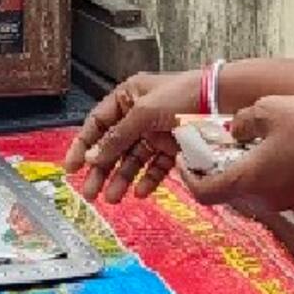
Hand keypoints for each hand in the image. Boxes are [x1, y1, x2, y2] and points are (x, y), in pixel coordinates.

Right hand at [65, 70, 200, 202]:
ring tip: (113, 198)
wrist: (221, 101)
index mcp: (127, 97)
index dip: (83, 145)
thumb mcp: (143, 113)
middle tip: (90, 193)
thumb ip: (117, 136)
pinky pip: (155, 166)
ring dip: (121, 179)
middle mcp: (139, 115)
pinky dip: (147, 179)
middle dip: (100, 170)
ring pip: (132, 159)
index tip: (72, 167)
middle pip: (113, 146)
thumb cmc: (182, 95)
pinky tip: (140, 192)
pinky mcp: (173, 146)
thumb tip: (94, 157)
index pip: (97, 123)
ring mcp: (156, 132)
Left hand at [180, 95, 293, 217]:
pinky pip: (285, 190)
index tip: (184, 160)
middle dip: (222, 169)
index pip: (204, 192)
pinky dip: (277, 176)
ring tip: (255, 146)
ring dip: (251, 172)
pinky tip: (285, 154)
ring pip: (259, 191)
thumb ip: (243, 122)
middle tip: (220, 146)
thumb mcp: (266, 110)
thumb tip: (236, 131)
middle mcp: (266, 199)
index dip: (188, 178)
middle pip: (232, 190)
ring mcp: (290, 203)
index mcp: (247, 180)